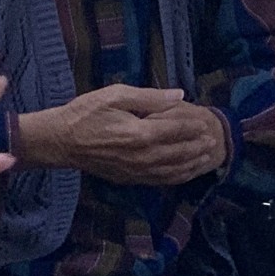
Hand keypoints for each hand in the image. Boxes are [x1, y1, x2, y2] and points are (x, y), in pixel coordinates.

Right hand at [20, 84, 226, 185]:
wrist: (61, 141)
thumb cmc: (86, 113)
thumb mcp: (115, 95)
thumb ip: (149, 96)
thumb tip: (179, 95)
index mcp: (141, 133)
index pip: (178, 130)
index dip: (194, 126)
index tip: (206, 122)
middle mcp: (144, 156)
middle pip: (181, 153)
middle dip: (199, 146)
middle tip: (213, 140)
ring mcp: (138, 171)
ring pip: (175, 170)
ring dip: (194, 164)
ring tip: (207, 156)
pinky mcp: (131, 179)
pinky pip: (162, 180)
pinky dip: (179, 176)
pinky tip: (186, 171)